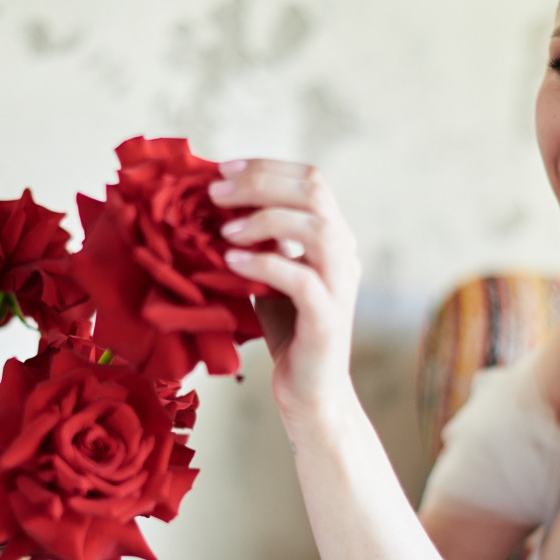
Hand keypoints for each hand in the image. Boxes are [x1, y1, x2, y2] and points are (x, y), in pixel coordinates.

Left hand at [209, 159, 361, 422]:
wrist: (311, 391)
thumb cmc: (289, 333)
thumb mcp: (269, 275)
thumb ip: (258, 241)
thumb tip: (216, 204)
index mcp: (334, 237)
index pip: (311, 180)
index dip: (267, 167)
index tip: (223, 170)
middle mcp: (345, 253)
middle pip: (314, 192)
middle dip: (260, 183)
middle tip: (215, 193)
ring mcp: (340, 284)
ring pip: (317, 228)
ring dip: (264, 219)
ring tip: (223, 230)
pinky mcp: (328, 318)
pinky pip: (301, 278)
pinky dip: (263, 264)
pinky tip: (231, 261)